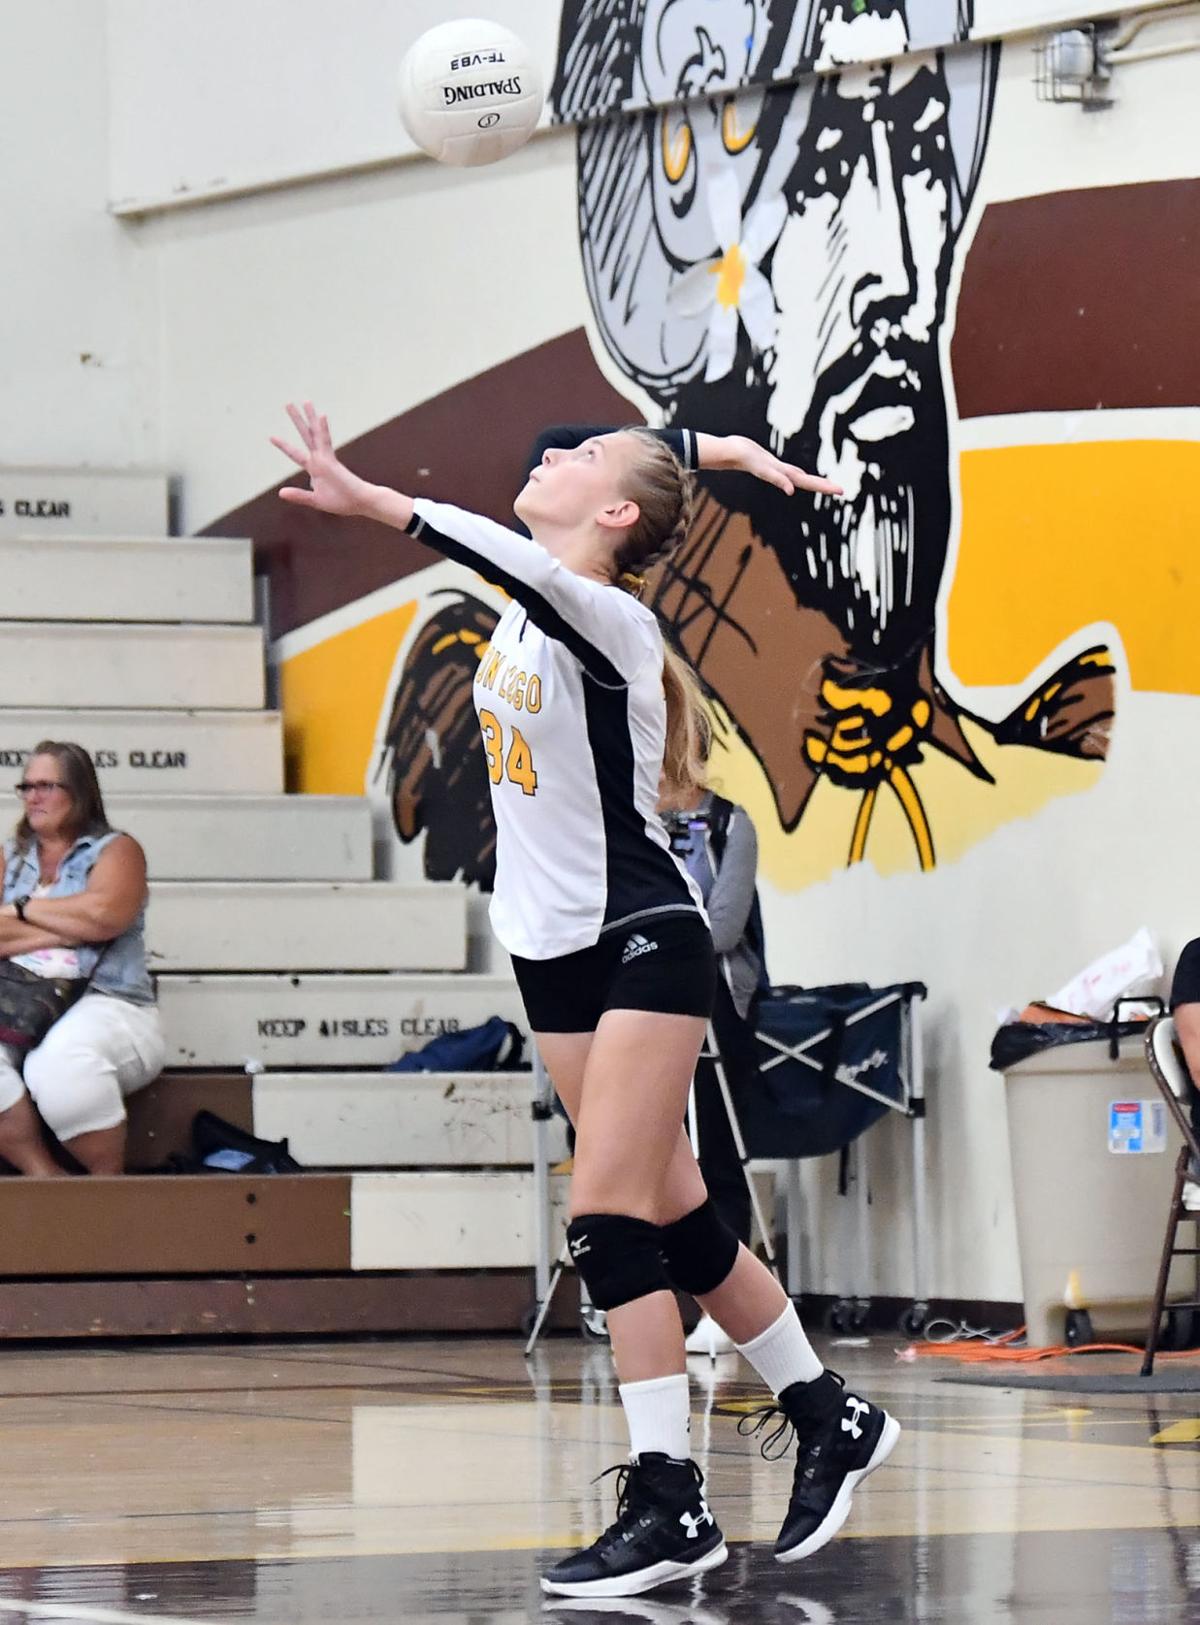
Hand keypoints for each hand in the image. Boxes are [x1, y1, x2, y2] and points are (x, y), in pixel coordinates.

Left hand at [271, 402, 374, 516]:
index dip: (285, 446)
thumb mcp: (315, 500)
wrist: (360, 503)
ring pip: (316, 433)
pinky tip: (322, 416)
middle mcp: (320, 459)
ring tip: (305, 401)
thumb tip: (280, 492)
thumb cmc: (342, 502)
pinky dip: (323, 429)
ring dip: (311, 417)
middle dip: (297, 420)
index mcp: (315, 469)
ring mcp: (326, 458)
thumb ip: (299, 496)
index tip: (272, 437)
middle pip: (306, 435)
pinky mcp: (332, 461)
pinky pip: (326, 442)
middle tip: (288, 403)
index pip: (296, 454)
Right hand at [723, 434, 842, 496]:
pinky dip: (795, 477)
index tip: (840, 491)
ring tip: (825, 487)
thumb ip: (778, 479)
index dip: (825, 487)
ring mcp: (778, 470)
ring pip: (800, 477)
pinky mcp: (771, 465)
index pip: (810, 482)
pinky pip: (787, 472)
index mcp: (786, 476)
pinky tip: (798, 480)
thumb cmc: (745, 459)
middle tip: (841, 491)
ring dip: (813, 482)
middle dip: (824, 486)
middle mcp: (784, 474)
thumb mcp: (764, 469)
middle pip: (808, 481)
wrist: (731, 451)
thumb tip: (791, 491)